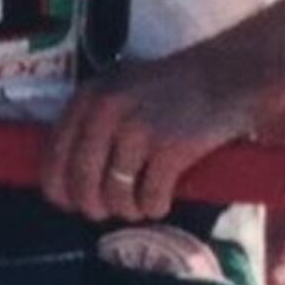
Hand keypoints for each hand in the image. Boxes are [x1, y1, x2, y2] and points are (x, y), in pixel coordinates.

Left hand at [39, 46, 265, 220]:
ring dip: (128, 209)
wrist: (229, 74)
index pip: (55, 156)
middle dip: (94, 206)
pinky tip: (161, 201)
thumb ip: (94, 121)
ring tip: (140, 204)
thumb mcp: (122, 89)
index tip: (70, 204)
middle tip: (109, 211)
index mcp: (90, 97)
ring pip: (115, 196)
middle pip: (82, 183)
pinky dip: (154, 207)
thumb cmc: (174, 86)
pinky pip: (149, 198)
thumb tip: (69, 177)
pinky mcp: (170, 149)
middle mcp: (107, 112)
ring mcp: (139, 130)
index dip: (60, 190)